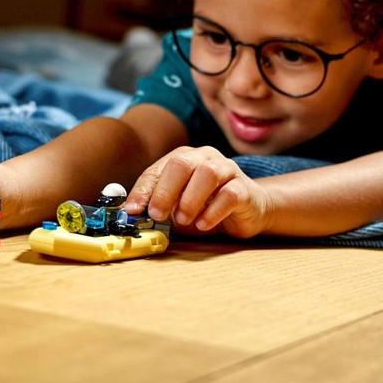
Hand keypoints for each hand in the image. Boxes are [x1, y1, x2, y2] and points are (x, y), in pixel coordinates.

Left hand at [125, 146, 272, 237]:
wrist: (249, 210)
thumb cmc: (209, 207)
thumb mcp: (179, 209)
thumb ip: (160, 209)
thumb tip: (133, 216)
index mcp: (184, 158)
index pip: (157, 169)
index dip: (142, 190)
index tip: (133, 210)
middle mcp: (205, 158)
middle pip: (182, 163)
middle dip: (165, 191)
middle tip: (157, 215)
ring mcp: (228, 170)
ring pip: (207, 173)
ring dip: (190, 200)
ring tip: (184, 220)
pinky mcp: (245, 188)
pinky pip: (229, 194)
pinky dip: (213, 211)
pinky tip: (203, 224)